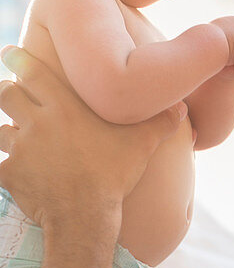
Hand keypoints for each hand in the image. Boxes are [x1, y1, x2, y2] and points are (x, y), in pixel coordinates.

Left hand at [0, 46, 185, 230]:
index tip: (9, 51)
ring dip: (6, 132)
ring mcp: (21, 149)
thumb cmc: (114, 176)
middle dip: (8, 92)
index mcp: (64, 108)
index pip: (31, 72)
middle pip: (6, 94)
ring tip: (15, 137)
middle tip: (12, 94)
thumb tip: (182, 108)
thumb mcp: (142, 146)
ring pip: (0, 131)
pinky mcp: (10, 175)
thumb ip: (160, 123)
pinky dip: (5, 170)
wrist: (85, 216)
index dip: (18, 59)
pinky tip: (12, 176)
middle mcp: (37, 123)